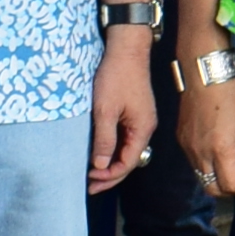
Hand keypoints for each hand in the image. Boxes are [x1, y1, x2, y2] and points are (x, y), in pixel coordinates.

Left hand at [86, 29, 155, 190]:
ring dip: (110, 163)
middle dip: (110, 175)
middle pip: (129, 160)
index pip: (128, 163)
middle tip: (89, 186)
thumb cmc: (116, 77)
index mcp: (142, 129)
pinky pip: (125, 138)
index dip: (109, 176)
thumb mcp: (105, 110)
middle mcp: (145, 128)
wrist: (126, 49)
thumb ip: (104, 140)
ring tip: (92, 173)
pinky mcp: (134, 113)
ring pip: (126, 150)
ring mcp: (140, 120)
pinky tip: (100, 152)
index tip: (89, 180)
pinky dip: (112, 149)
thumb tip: (100, 166)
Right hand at [180, 70, 234, 196]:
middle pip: (213, 188)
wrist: (204, 74)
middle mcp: (199, 153)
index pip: (231, 185)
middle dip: (231, 189)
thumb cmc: (230, 96)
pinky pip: (194, 164)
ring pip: (202, 177)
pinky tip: (220, 154)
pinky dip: (208, 167)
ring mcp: (188, 148)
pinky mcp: (181, 140)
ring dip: (219, 179)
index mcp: (219, 150)